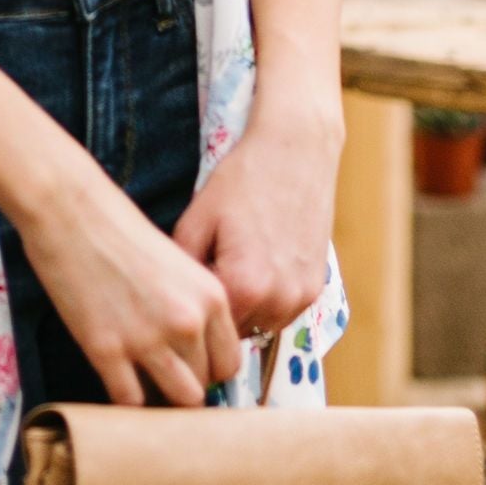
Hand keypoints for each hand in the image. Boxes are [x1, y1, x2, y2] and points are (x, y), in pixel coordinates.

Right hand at [17, 152, 241, 407]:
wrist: (70, 210)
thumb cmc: (117, 228)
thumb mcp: (177, 264)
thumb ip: (192, 305)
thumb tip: (192, 350)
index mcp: (210, 297)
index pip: (229, 363)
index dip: (207, 371)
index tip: (189, 369)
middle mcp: (187, 322)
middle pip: (203, 386)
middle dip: (182, 385)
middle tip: (159, 375)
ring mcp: (147, 339)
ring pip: (176, 400)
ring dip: (160, 399)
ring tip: (141, 384)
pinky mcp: (106, 349)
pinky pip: (129, 401)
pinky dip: (125, 401)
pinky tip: (115, 382)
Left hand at [170, 104, 340, 341]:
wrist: (296, 151)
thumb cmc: (242, 180)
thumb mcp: (197, 219)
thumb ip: (182, 268)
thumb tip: (169, 300)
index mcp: (245, 286)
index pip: (205, 328)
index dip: (188, 314)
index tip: (176, 301)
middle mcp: (279, 300)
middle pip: (233, 333)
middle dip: (214, 317)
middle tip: (199, 285)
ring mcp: (303, 297)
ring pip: (260, 326)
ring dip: (242, 312)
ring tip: (226, 271)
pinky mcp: (317, 287)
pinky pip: (281, 312)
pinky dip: (265, 302)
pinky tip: (252, 267)